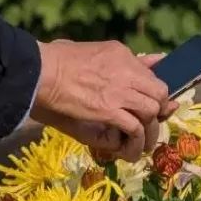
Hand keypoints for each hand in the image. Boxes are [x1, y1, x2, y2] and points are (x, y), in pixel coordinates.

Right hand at [30, 41, 175, 162]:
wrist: (40, 72)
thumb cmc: (56, 58)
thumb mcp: (90, 50)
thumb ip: (118, 57)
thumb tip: (150, 59)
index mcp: (121, 54)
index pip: (151, 75)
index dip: (152, 94)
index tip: (150, 107)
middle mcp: (126, 71)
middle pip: (159, 93)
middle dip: (158, 111)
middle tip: (147, 125)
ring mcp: (120, 90)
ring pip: (151, 112)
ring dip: (148, 131)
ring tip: (140, 144)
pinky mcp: (109, 110)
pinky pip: (135, 129)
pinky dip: (135, 143)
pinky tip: (129, 151)